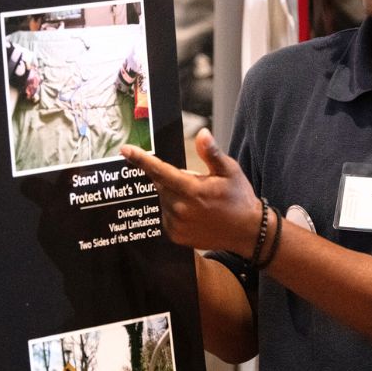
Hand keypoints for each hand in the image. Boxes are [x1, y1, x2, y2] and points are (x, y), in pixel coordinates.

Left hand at [120, 128, 262, 255]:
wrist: (246, 232)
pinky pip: (167, 216)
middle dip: (172, 179)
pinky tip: (194, 212)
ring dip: (173, 195)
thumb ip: (212, 153)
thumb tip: (202, 133)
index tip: (125, 149)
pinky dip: (174, 210)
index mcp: (192, 190)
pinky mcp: (176, 236)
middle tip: (195, 182)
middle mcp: (180, 209)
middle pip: (161, 185)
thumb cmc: (239, 198)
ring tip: (199, 201)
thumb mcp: (230, 171)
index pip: (160, 171)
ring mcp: (176, 225)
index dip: (141, 159)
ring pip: (164, 201)